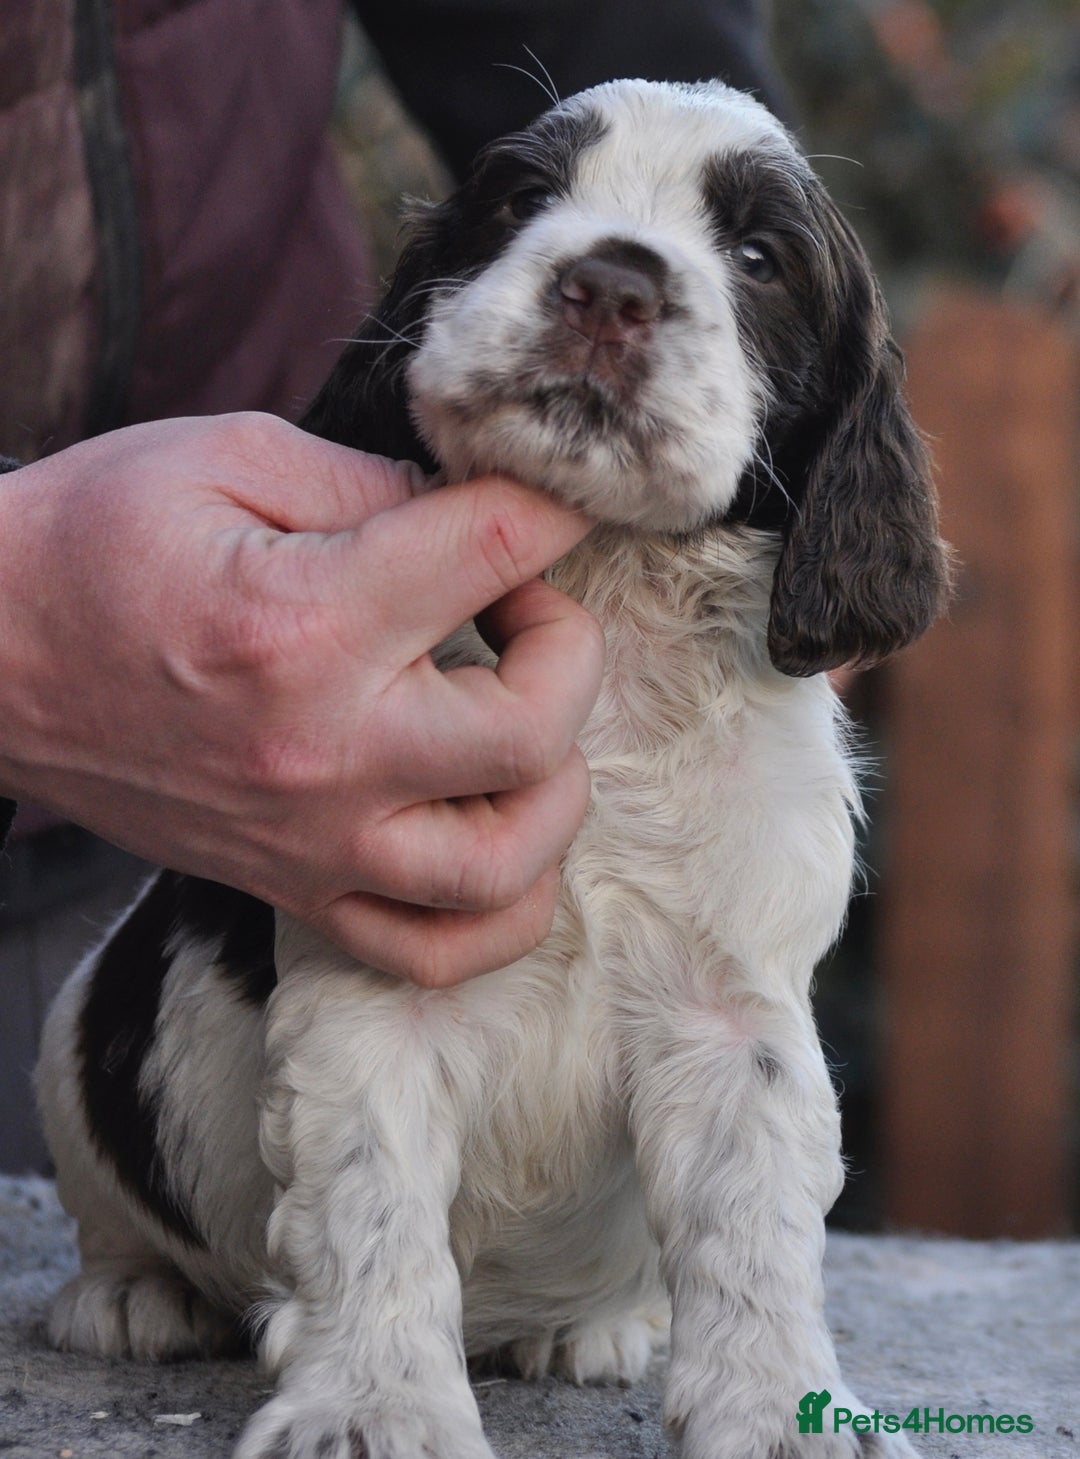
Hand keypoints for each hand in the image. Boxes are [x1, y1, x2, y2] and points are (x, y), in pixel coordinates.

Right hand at [0, 413, 602, 983]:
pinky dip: (501, 910)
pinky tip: (498, 838)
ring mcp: (314, 842)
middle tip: (525, 609)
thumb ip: (366, 482)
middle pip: (536, 729)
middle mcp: (326, 750)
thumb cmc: (86, 547)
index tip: (550, 503)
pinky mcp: (293, 890)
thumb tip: (467, 515)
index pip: (493, 551)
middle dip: (569, 649)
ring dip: (553, 786)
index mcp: (310, 621)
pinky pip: (433, 953)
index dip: (550, 509)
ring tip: (520, 727)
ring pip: (505, 866)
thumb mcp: (219, 459)